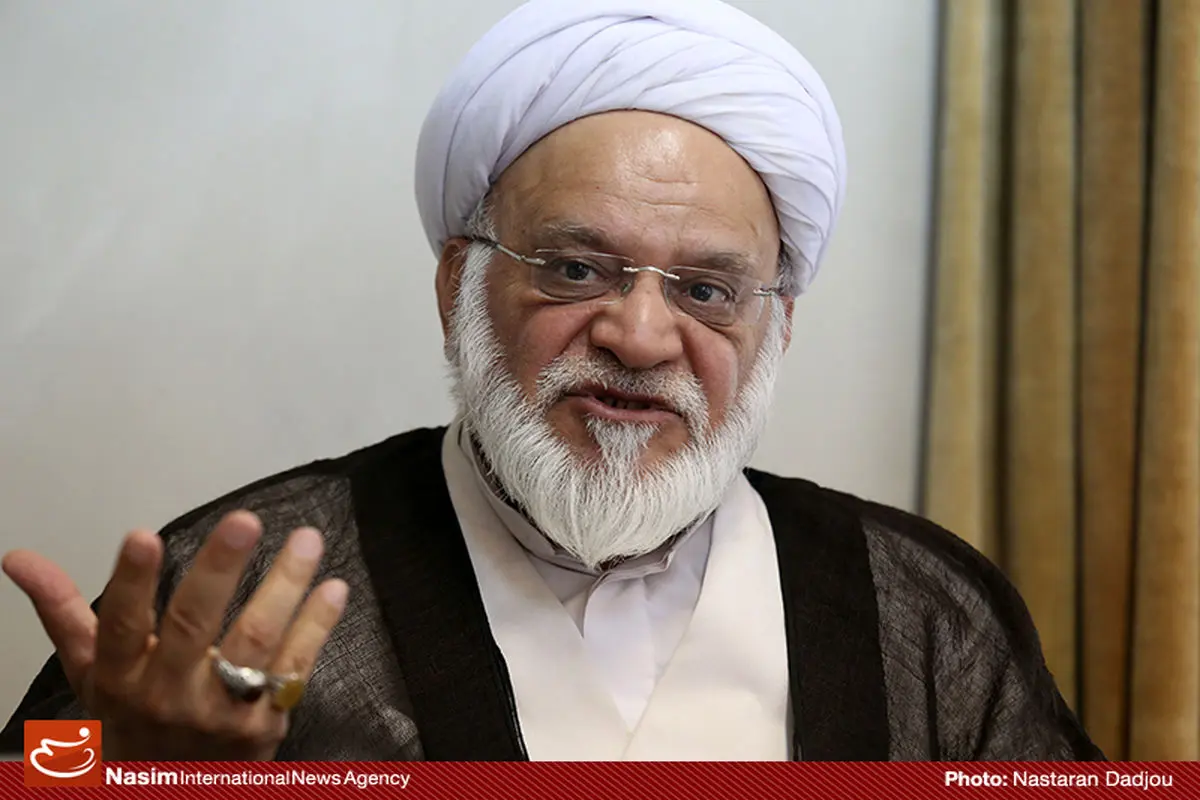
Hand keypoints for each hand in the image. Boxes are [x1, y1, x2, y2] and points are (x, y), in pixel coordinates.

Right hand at [3, 510, 348, 760]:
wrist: (167, 796)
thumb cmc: (130, 722)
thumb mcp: (92, 673)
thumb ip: (63, 611)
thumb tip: (17, 557)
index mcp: (120, 678)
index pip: (120, 627)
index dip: (131, 583)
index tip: (142, 535)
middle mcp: (169, 695)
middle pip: (195, 627)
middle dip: (219, 570)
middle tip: (244, 520)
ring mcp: (222, 712)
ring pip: (256, 641)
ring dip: (285, 586)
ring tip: (307, 539)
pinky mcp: (265, 723)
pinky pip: (296, 668)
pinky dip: (317, 626)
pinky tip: (334, 587)